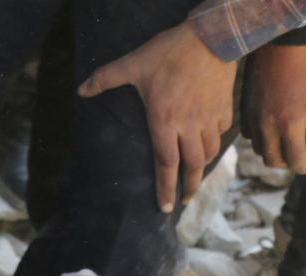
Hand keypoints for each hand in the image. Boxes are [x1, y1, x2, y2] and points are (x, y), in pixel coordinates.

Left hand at [78, 22, 237, 212]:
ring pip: (209, 152)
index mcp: (164, 121)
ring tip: (195, 177)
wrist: (213, 37)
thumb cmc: (169, 52)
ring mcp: (209, 118)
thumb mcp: (133, 64)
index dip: (165, 189)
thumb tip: (81, 90)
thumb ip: (105, 78)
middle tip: (185, 201)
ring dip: (202, 168)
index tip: (165, 208)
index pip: (165, 164)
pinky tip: (209, 146)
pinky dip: (216, 144)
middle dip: (189, 188)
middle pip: (191, 166)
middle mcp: (188, 126)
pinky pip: (222, 133)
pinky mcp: (224, 108)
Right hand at [244, 43, 305, 174]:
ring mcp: (253, 119)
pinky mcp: (244, 111)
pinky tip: (269, 130)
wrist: (278, 47)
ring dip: (272, 151)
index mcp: (290, 123)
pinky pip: (249, 135)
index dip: (303, 167)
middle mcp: (268, 126)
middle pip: (272, 160)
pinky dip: (260, 139)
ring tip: (283, 144)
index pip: (294, 158)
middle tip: (296, 158)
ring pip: (259, 149)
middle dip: (285, 163)